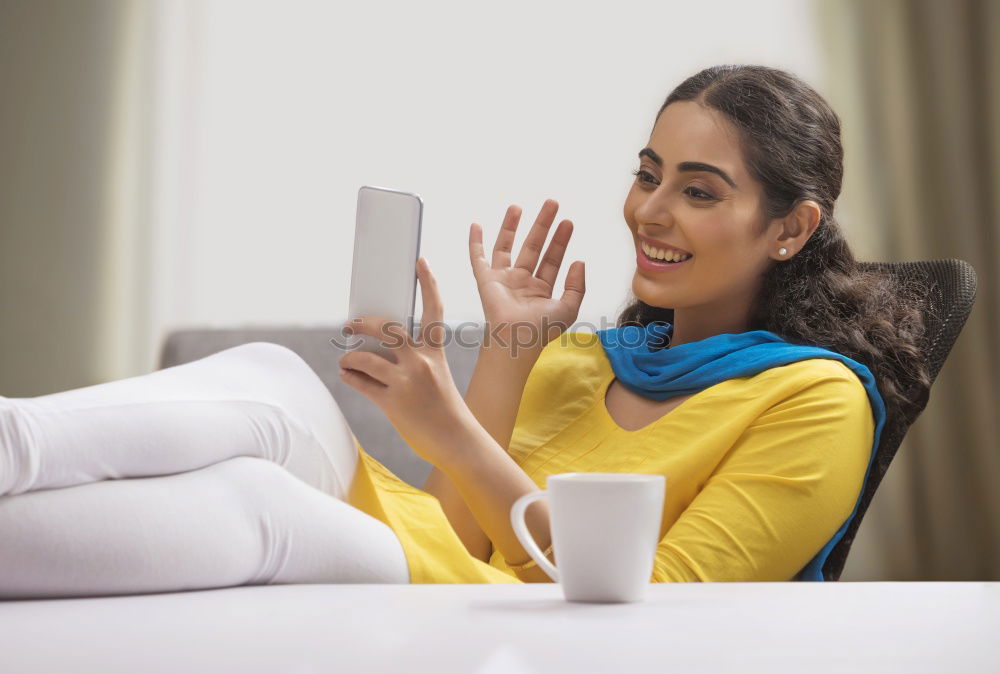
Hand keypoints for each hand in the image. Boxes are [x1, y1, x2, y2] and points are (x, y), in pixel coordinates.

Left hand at [337, 257, 479, 465]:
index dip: (428, 283)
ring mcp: (407, 381)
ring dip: (349, 359)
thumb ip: (414, 360)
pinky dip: (350, 378)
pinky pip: (361, 384)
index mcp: (434, 351)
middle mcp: (421, 361)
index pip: (433, 309)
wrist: (458, 440)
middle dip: (363, 323)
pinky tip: (347, 376)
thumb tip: (376, 351)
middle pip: (386, 328)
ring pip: (365, 358)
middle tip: (351, 325)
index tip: (420, 261)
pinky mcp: (394, 402)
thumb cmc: (445, 409)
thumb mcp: (437, 376)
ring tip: (345, 362)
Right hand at [470, 199, 585, 350]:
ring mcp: (503, 280)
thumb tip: (579, 262)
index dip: (560, 241)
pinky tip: (476, 226)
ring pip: (507, 247)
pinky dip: (475, 242)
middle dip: (542, 225)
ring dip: (511, 226)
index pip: (552, 259)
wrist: (517, 339)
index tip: (568, 222)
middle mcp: (521, 282)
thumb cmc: (541, 330)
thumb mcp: (569, 308)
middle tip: (552, 204)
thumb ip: (577, 285)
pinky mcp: (485, 280)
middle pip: (533, 247)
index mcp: (540, 290)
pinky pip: (477, 258)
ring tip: (518, 206)